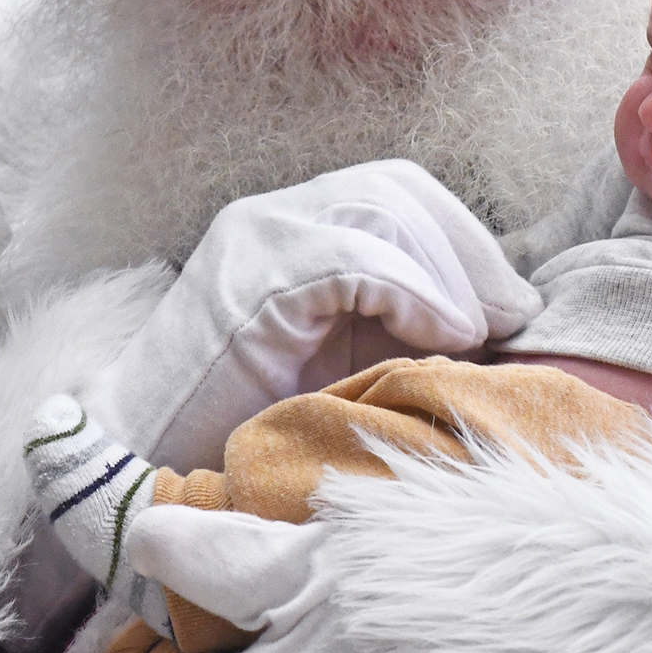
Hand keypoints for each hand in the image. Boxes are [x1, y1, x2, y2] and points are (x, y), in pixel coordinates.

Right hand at [88, 160, 539, 469]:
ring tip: (476, 333)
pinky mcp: (248, 285)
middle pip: (395, 188)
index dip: (464, 239)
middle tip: (511, 316)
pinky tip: (443, 335)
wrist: (139, 463)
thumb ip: (401, 325)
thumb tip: (502, 318)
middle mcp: (269, 218)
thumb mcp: (343, 358)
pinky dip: (414, 293)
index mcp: (291, 228)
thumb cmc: (245, 425)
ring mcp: (253, 242)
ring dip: (447, 272)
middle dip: (468, 251)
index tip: (511, 303)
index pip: (395, 190)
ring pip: (380, 211)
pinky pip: (354, 262)